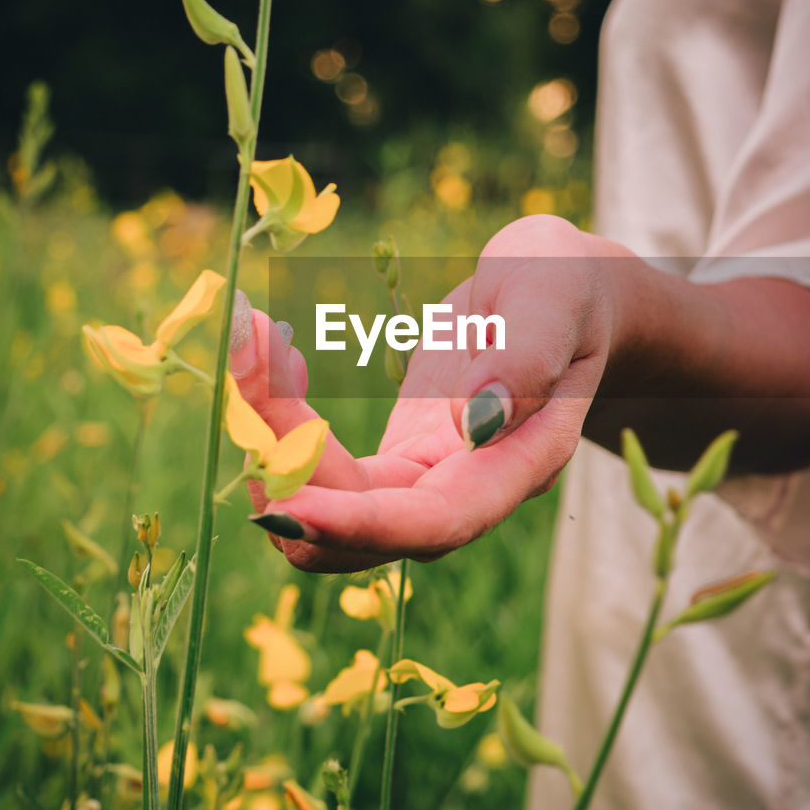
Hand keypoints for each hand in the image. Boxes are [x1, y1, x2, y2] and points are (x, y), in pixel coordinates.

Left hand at [234, 218, 622, 572]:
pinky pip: (318, 471)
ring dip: (266, 442)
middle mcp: (463, 493)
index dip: (356, 524)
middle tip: (246, 350)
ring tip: (249, 340)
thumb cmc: (564, 284)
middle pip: (356, 524)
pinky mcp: (389, 463)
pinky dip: (278, 421)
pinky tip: (270, 353)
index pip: (433, 522)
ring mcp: (420, 483)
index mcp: (516, 465)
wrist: (560, 296)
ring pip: (324, 506)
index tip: (284, 502)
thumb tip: (476, 421)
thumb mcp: (553, 293)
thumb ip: (527, 354)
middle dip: (284, 459)